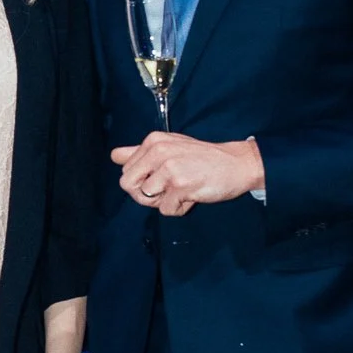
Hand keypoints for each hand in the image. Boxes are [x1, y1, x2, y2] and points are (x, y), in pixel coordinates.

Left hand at [111, 132, 263, 215]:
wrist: (237, 163)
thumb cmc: (202, 157)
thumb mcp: (170, 146)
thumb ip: (140, 152)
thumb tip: (114, 156)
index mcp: (152, 141)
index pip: (125, 172)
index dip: (141, 181)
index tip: (161, 177)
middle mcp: (158, 152)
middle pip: (129, 186)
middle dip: (146, 195)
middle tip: (168, 188)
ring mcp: (169, 168)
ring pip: (146, 199)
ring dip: (164, 202)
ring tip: (182, 190)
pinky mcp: (181, 185)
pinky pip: (167, 210)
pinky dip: (180, 209)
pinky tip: (193, 195)